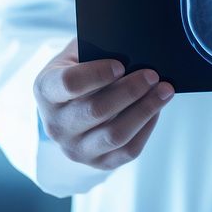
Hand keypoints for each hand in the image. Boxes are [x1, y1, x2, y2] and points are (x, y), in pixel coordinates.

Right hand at [33, 39, 174, 170]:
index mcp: (46, 90)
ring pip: (115, 134)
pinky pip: (127, 151)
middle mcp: (55, 125)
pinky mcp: (97, 163)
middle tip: (153, 75)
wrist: (69, 105)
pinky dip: (147, 128)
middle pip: (96, 110)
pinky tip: (156, 109)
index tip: (121, 65)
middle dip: (130, 91)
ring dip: (145, 110)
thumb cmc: (78, 70)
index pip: (69, 84)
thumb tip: (135, 49)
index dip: (97, 74)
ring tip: (164, 90)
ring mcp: (75, 148)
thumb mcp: (77, 53)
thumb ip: (98, 48)